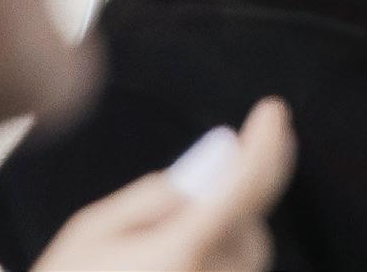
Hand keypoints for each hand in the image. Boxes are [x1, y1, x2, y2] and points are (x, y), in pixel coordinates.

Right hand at [33, 98, 293, 271]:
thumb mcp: (93, 231)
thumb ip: (153, 196)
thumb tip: (211, 166)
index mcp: (179, 254)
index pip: (244, 187)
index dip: (265, 143)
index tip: (272, 110)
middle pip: (251, 224)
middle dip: (233, 200)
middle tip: (189, 199)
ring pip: (247, 254)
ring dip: (224, 235)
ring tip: (158, 256)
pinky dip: (216, 258)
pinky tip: (170, 267)